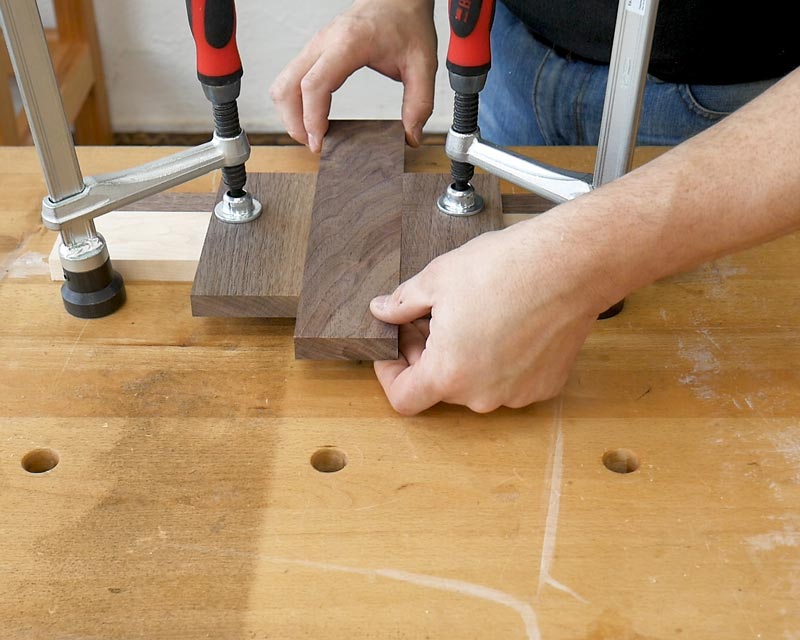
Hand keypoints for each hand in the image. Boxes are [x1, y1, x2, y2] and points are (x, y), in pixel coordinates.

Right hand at [269, 0, 436, 151]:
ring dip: (290, 113)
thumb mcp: (423, 64)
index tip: (319, 142)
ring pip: (282, 83)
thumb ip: (420, 102)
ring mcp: (315, 45)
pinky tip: (312, 117)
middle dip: (294, 122)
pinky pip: (290, 78)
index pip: (314, 85)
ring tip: (311, 135)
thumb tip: (411, 137)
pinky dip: (294, 102)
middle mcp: (324, 42)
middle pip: (288, 86)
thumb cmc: (407, 23)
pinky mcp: (314, 51)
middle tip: (314, 145)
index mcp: (348, 44)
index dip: (311, 118)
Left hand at [370, 216, 613, 414]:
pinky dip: (499, 360)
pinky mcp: (544, 385)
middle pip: (440, 387)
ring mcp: (516, 394)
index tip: (393, 353)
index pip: (403, 398)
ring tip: (470, 316)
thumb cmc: (506, 268)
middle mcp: (481, 395)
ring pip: (475, 383)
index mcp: (448, 374)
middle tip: (429, 318)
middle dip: (427, 355)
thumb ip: (402, 304)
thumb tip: (382, 311)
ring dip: (463, 358)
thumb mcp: (437, 279)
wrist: (570, 264)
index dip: (389, 375)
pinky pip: (509, 380)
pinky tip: (504, 324)